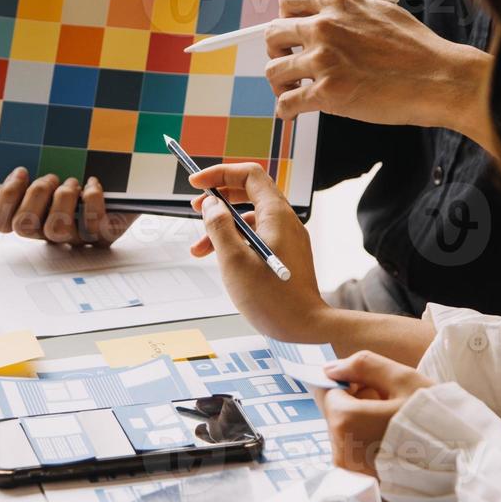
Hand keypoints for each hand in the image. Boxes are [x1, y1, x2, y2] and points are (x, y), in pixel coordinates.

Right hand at [0, 169, 137, 246]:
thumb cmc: (89, 169)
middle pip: (25, 226)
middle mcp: (53, 233)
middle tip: (53, 177)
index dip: (6, 197)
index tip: (23, 170)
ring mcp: (79, 238)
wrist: (132, 178)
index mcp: (35, 217)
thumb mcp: (58, 164)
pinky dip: (92, 198)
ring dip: (63, 198)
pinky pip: (93, 224)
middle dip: (36, 193)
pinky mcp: (105, 235)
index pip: (3, 224)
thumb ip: (35, 164)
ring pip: (56, 229)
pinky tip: (94, 183)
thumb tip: (17, 155)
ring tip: (74, 182)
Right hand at [187, 163, 328, 342]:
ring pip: (250, 219)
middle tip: (195, 208)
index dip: (220, 173)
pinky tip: (219, 260)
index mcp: (276, 215)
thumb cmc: (272, 298)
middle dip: (219, 198)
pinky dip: (236, 242)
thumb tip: (211, 205)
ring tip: (198, 248)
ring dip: (222, 227)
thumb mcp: (233, 260)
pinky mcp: (286, 254)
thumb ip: (219, 227)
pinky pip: (257, 237)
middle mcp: (285, 221)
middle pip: (250, 193)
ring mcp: (287, 238)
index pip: (249, 175)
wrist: (305, 328)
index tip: (196, 182)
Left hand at [264, 0, 492, 140]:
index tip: (290, 35)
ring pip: (274, 71)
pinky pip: (287, 102)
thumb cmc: (415, 47)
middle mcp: (325, 26)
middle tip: (289, 66)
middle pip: (272, 35)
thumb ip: (340, 0)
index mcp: (338, 2)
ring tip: (295, 93)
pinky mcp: (327, 92)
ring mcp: (324, 59)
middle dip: (276, 52)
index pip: (287, 0)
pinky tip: (293, 113)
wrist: (437, 78)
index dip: (283, 19)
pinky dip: (285, 111)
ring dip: (280, 85)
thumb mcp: (378, 8)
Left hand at [314, 351, 433, 477]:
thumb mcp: (405, 381)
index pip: (327, 391)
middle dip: (358, 404)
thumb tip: (332, 368)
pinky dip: (369, 446)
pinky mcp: (361, 486)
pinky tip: (396, 445)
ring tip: (398, 426)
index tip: (376, 386)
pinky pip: (356, 455)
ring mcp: (350, 473)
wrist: (463, 468)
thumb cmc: (437, 421)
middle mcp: (340, 451)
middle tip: (392, 406)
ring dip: (364, 424)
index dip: (350, 383)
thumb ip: (364, 366)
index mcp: (346, 421)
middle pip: (336, 414)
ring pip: (346, 434)